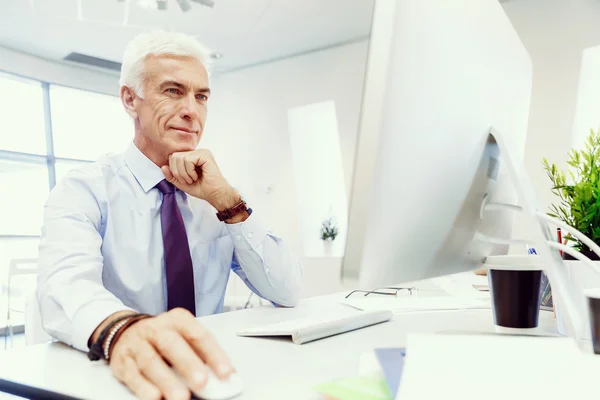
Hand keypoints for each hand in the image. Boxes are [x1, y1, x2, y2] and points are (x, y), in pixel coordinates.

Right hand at [109, 308, 233, 399]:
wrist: (125, 332)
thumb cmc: (162, 337)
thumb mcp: (183, 336)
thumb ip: (202, 354)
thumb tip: (225, 375)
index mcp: (177, 319)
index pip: (198, 335)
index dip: (213, 354)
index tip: (226, 373)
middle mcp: (156, 329)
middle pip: (171, 344)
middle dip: (188, 365)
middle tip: (202, 383)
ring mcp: (137, 344)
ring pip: (151, 361)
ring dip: (167, 381)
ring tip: (181, 397)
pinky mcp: (122, 362)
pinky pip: (132, 374)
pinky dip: (143, 388)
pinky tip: (155, 397)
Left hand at [161, 149, 238, 210]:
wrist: (215, 194)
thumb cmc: (202, 188)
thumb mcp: (182, 183)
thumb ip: (171, 176)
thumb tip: (163, 167)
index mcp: (191, 157)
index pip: (173, 157)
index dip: (174, 170)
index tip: (183, 180)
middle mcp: (196, 152)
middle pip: (174, 156)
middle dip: (177, 171)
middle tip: (187, 180)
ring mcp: (201, 152)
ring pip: (180, 157)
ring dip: (184, 173)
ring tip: (192, 179)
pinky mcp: (205, 155)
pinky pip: (188, 160)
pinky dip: (189, 171)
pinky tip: (196, 176)